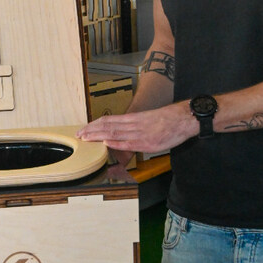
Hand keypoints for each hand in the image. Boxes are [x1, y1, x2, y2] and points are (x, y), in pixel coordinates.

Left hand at [76, 101, 197, 153]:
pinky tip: (106, 144)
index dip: (95, 124)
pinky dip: (116, 144)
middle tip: (79, 134)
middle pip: (108, 126)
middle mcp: (133, 124)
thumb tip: (123, 131)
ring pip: (114, 134)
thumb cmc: (167, 119)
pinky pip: (129, 143)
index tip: (85, 128)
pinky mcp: (147, 143)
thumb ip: (135, 125)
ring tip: (85, 139)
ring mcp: (139, 133)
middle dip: (92, 131)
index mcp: (133, 118)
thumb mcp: (148, 119)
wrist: (182, 118)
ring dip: (98, 137)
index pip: (109, 120)